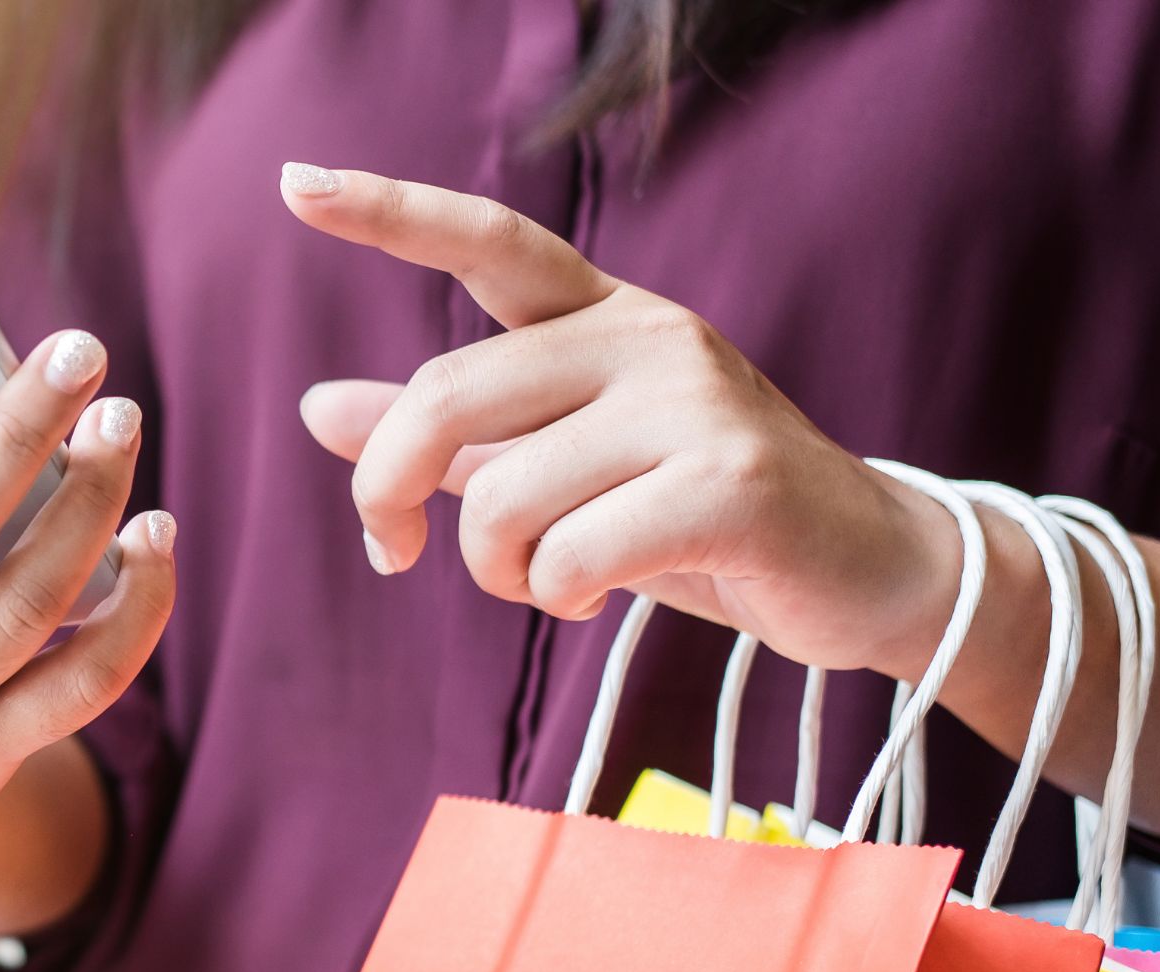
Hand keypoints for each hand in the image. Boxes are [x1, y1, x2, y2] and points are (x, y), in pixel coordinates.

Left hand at [282, 165, 960, 676]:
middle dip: (389, 490)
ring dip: (494, 571)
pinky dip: (555, 598)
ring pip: (502, 496)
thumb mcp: (564, 470)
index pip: (491, 241)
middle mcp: (648, 338)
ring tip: (543, 584)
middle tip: (394, 551)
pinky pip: (572, 554)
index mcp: (605, 317)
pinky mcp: (730, 484)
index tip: (296, 184)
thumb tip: (316, 408)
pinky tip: (591, 598)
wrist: (862, 569)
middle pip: (447, 395)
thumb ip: (451, 440)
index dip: (391, 212)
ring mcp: (693, 405)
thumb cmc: (699, 518)